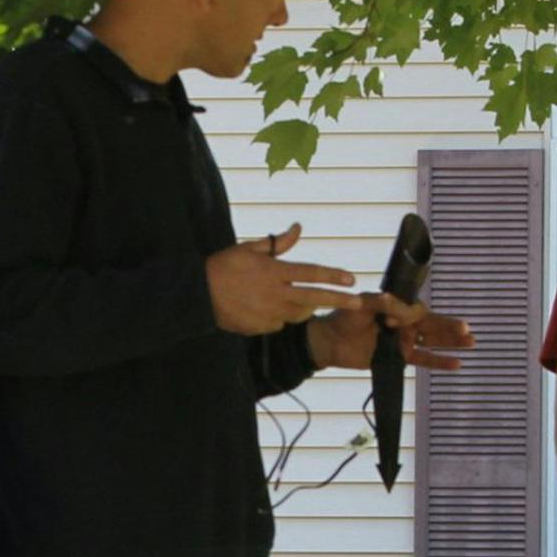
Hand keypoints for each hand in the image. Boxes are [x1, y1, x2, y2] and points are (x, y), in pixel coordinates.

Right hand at [206, 224, 357, 335]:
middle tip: (358, 303)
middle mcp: (275, 294)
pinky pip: (279, 324)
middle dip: (339, 300)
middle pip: (314, 298)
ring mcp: (269, 313)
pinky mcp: (261, 328)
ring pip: (298, 314)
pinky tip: (267, 309)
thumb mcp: (250, 249)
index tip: (352, 279)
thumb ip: (278, 243)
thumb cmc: (223, 266)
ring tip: (295, 300)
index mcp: (274, 271)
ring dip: (304, 308)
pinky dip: (281, 317)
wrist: (198, 296)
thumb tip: (298, 228)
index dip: (334, 276)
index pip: (311, 273)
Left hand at [305, 296, 473, 370]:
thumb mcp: (360, 306)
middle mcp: (404, 322)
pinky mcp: (399, 357)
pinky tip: (457, 363)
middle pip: (432, 324)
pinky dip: (439, 362)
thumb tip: (393, 303)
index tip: (390, 322)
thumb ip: (379, 304)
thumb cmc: (343, 318)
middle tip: (466, 329)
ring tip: (471, 342)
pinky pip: (424, 359)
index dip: (408, 315)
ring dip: (451, 342)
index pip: (415, 310)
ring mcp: (403, 340)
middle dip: (449, 327)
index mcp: (397, 306)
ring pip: (433, 341)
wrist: (329, 341)